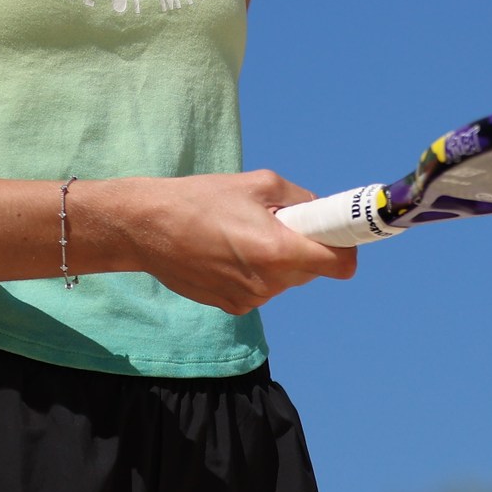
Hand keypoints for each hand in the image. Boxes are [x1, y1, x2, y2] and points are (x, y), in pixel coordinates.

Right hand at [93, 171, 359, 314]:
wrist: (146, 228)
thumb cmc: (201, 199)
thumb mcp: (259, 184)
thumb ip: (301, 200)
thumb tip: (323, 213)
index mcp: (278, 251)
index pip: (339, 264)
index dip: (346, 246)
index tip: (338, 231)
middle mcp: (268, 283)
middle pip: (313, 270)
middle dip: (306, 245)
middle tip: (280, 220)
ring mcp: (250, 300)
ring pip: (287, 278)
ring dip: (280, 258)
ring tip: (244, 232)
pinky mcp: (233, 307)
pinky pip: (263, 287)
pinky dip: (258, 270)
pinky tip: (229, 250)